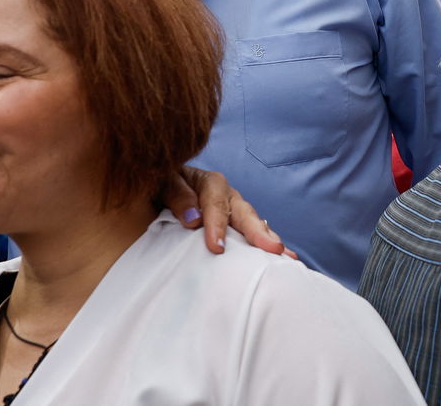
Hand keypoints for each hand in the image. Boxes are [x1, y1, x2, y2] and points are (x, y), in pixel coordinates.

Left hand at [160, 166, 292, 258]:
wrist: (154, 192)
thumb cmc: (156, 187)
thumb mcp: (160, 184)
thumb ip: (176, 194)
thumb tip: (194, 219)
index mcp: (206, 182)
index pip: (215, 201)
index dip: (217, 223)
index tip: (217, 248)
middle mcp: (225, 195)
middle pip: (243, 211)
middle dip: (257, 231)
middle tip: (272, 249)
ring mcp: (232, 210)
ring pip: (252, 222)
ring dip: (268, 238)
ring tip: (284, 254)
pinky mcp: (233, 226)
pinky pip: (251, 234)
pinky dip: (267, 243)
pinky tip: (285, 257)